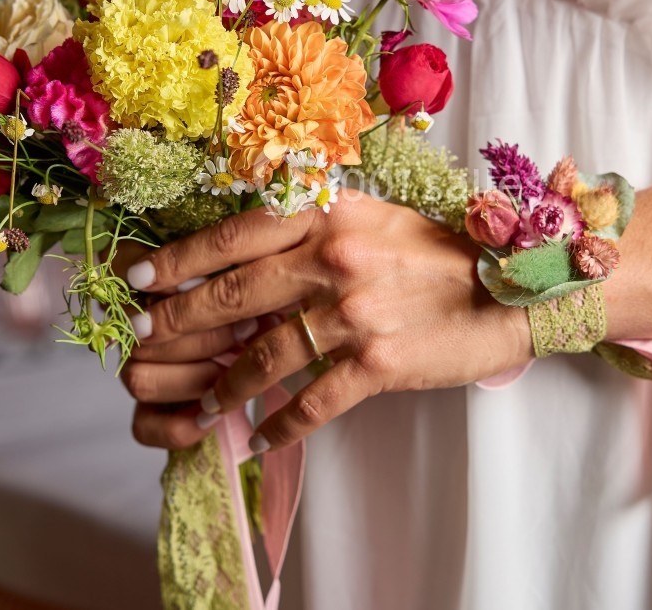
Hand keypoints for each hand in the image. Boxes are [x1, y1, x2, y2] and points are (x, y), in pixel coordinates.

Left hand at [120, 191, 531, 452]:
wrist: (511, 289)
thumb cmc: (438, 252)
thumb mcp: (373, 216)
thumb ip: (313, 222)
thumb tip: (246, 247)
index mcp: (328, 213)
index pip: (234, 236)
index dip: (179, 261)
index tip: (140, 282)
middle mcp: (335, 258)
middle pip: (235, 295)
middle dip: (179, 324)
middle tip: (143, 344)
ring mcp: (355, 312)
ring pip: (265, 354)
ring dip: (225, 384)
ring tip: (205, 404)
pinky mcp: (379, 361)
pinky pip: (312, 401)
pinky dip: (282, 424)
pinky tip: (262, 438)